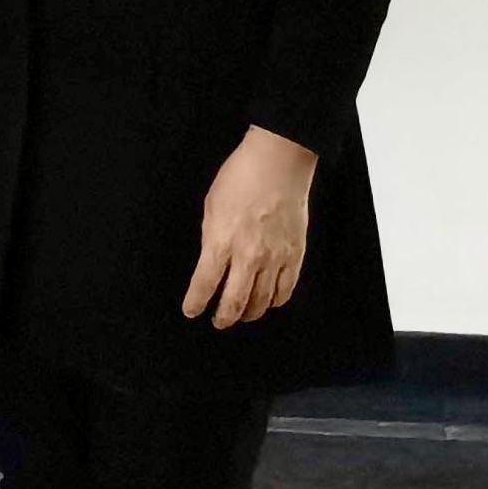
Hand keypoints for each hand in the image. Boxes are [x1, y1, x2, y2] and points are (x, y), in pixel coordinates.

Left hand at [182, 127, 319, 329]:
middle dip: (224, 316)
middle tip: (218, 322)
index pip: (204, 284)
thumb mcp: (211, 208)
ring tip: (242, 315)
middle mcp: (248, 256)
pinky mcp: (296, 255)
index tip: (192, 311)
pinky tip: (269, 302)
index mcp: (221, 242)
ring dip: (250, 312)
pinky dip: (276, 300)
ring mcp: (275, 258)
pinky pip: (286, 289)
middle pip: (235, 300)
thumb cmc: (239, 180)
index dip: (196, 302)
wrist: (278, 165)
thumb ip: (212, 239)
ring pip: (262, 300)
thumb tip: (212, 260)